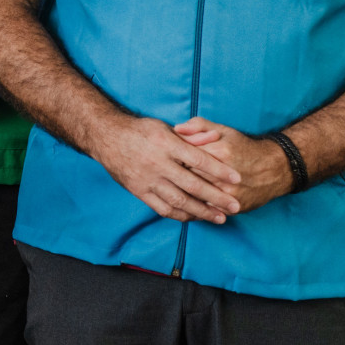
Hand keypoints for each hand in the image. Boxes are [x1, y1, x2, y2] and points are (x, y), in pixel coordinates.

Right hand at [86, 114, 241, 223]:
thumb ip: (190, 135)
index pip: (198, 159)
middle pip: (192, 184)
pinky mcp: (139, 191)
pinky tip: (194, 217)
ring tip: (220, 218)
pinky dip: (181, 215)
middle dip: (217, 197)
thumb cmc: (140, 131)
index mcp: (165, 144)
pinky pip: (163, 208)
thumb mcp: (164, 126)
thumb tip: (217, 136)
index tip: (237, 179)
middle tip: (235, 205)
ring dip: (202, 211)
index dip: (219, 170)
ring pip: (179, 200)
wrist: (106, 137)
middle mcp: (157, 163)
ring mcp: (147, 179)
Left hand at [175, 117, 292, 213]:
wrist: (275, 168)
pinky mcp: (235, 207)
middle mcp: (225, 174)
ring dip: (182, 194)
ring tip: (169, 190)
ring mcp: (230, 193)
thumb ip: (198, 126)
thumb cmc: (244, 147)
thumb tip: (176, 129)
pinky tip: (185, 204)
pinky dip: (196, 207)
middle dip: (174, 177)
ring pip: (196, 196)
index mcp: (220, 151)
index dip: (172, 158)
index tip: (164, 158)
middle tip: (164, 176)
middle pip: (188, 177)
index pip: (186, 156)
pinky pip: (208, 210)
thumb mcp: (223, 130)